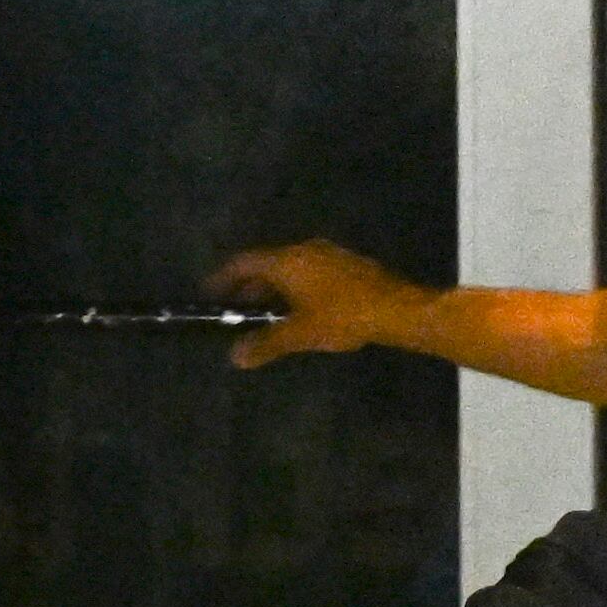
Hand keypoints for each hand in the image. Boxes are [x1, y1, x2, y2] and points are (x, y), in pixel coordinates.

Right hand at [210, 239, 421, 365]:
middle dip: (250, 286)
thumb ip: (266, 343)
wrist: (395, 307)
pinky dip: (296, 286)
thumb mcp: (300, 334)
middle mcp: (304, 249)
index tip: (211, 291)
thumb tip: (236, 357)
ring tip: (267, 313)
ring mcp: (327, 254)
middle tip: (238, 308)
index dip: (223, 277)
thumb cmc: (342, 317)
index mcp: (286, 261)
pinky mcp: (346, 263)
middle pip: (266, 263)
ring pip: (290, 267)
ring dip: (274, 287)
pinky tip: (301, 308)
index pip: (243, 262)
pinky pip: (309, 271)